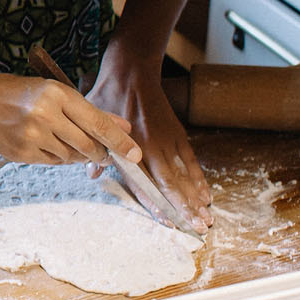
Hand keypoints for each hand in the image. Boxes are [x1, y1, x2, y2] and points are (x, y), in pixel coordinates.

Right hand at [0, 69, 143, 168]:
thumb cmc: (22, 92)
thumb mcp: (57, 93)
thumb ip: (92, 112)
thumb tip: (124, 128)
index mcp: (57, 95)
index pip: (97, 123)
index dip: (119, 141)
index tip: (135, 154)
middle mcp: (45, 115)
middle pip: (88, 145)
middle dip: (101, 152)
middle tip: (106, 154)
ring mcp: (32, 136)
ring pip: (71, 157)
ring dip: (77, 154)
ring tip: (65, 140)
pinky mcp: (22, 153)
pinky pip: (53, 163)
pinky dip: (57, 157)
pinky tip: (48, 144)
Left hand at [89, 42, 212, 228]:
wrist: (131, 71)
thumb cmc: (108, 96)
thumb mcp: (93, 121)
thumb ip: (94, 148)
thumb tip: (92, 173)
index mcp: (129, 147)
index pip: (144, 184)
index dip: (157, 204)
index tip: (169, 222)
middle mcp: (151, 147)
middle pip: (170, 184)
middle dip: (185, 208)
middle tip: (199, 227)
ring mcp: (166, 140)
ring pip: (184, 175)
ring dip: (196, 197)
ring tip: (207, 217)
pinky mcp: (177, 133)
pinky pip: (190, 159)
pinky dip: (198, 177)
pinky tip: (205, 193)